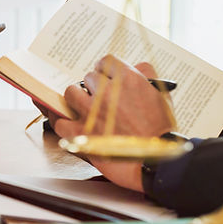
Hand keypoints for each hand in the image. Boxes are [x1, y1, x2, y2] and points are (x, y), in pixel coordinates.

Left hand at [52, 55, 174, 191]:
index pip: (105, 62)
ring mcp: (90, 112)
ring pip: (70, 93)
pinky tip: (70, 124)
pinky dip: (64, 123)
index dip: (105, 71)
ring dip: (76, 99)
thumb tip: (137, 66)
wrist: (155, 162)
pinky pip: (60, 121)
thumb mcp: (161, 96)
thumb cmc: (161, 132)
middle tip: (99, 98)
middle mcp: (106, 93)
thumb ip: (148, 75)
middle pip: (88, 77)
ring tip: (83, 108)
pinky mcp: (79, 133)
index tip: (106, 78)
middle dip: (94, 87)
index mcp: (128, 80)